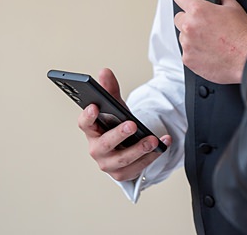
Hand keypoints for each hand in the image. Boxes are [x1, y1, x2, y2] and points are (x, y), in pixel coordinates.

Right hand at [78, 68, 170, 182]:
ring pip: (122, 160)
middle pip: (104, 144)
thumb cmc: (116, 124)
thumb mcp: (115, 106)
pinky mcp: (123, 174)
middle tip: (131, 124)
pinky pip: (137, 167)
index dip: (88, 116)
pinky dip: (152, 156)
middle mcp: (96, 149)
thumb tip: (105, 72)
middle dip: (118, 135)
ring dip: (139, 149)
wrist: (126, 146)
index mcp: (91, 130)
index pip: (84, 124)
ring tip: (152, 140)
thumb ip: (110, 89)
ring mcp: (109, 164)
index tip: (95, 106)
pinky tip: (162, 144)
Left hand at [173, 0, 246, 83]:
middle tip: (204, 23)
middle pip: (179, 17)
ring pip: (182, 35)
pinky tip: (209, 50)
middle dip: (189, 18)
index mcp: (198, 10)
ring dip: (191, 36)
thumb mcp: (234, 7)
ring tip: (210, 39)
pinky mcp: (188, 59)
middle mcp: (189, 27)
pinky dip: (194, 51)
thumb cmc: (243, 35)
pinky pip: (186, 51)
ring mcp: (187, 44)